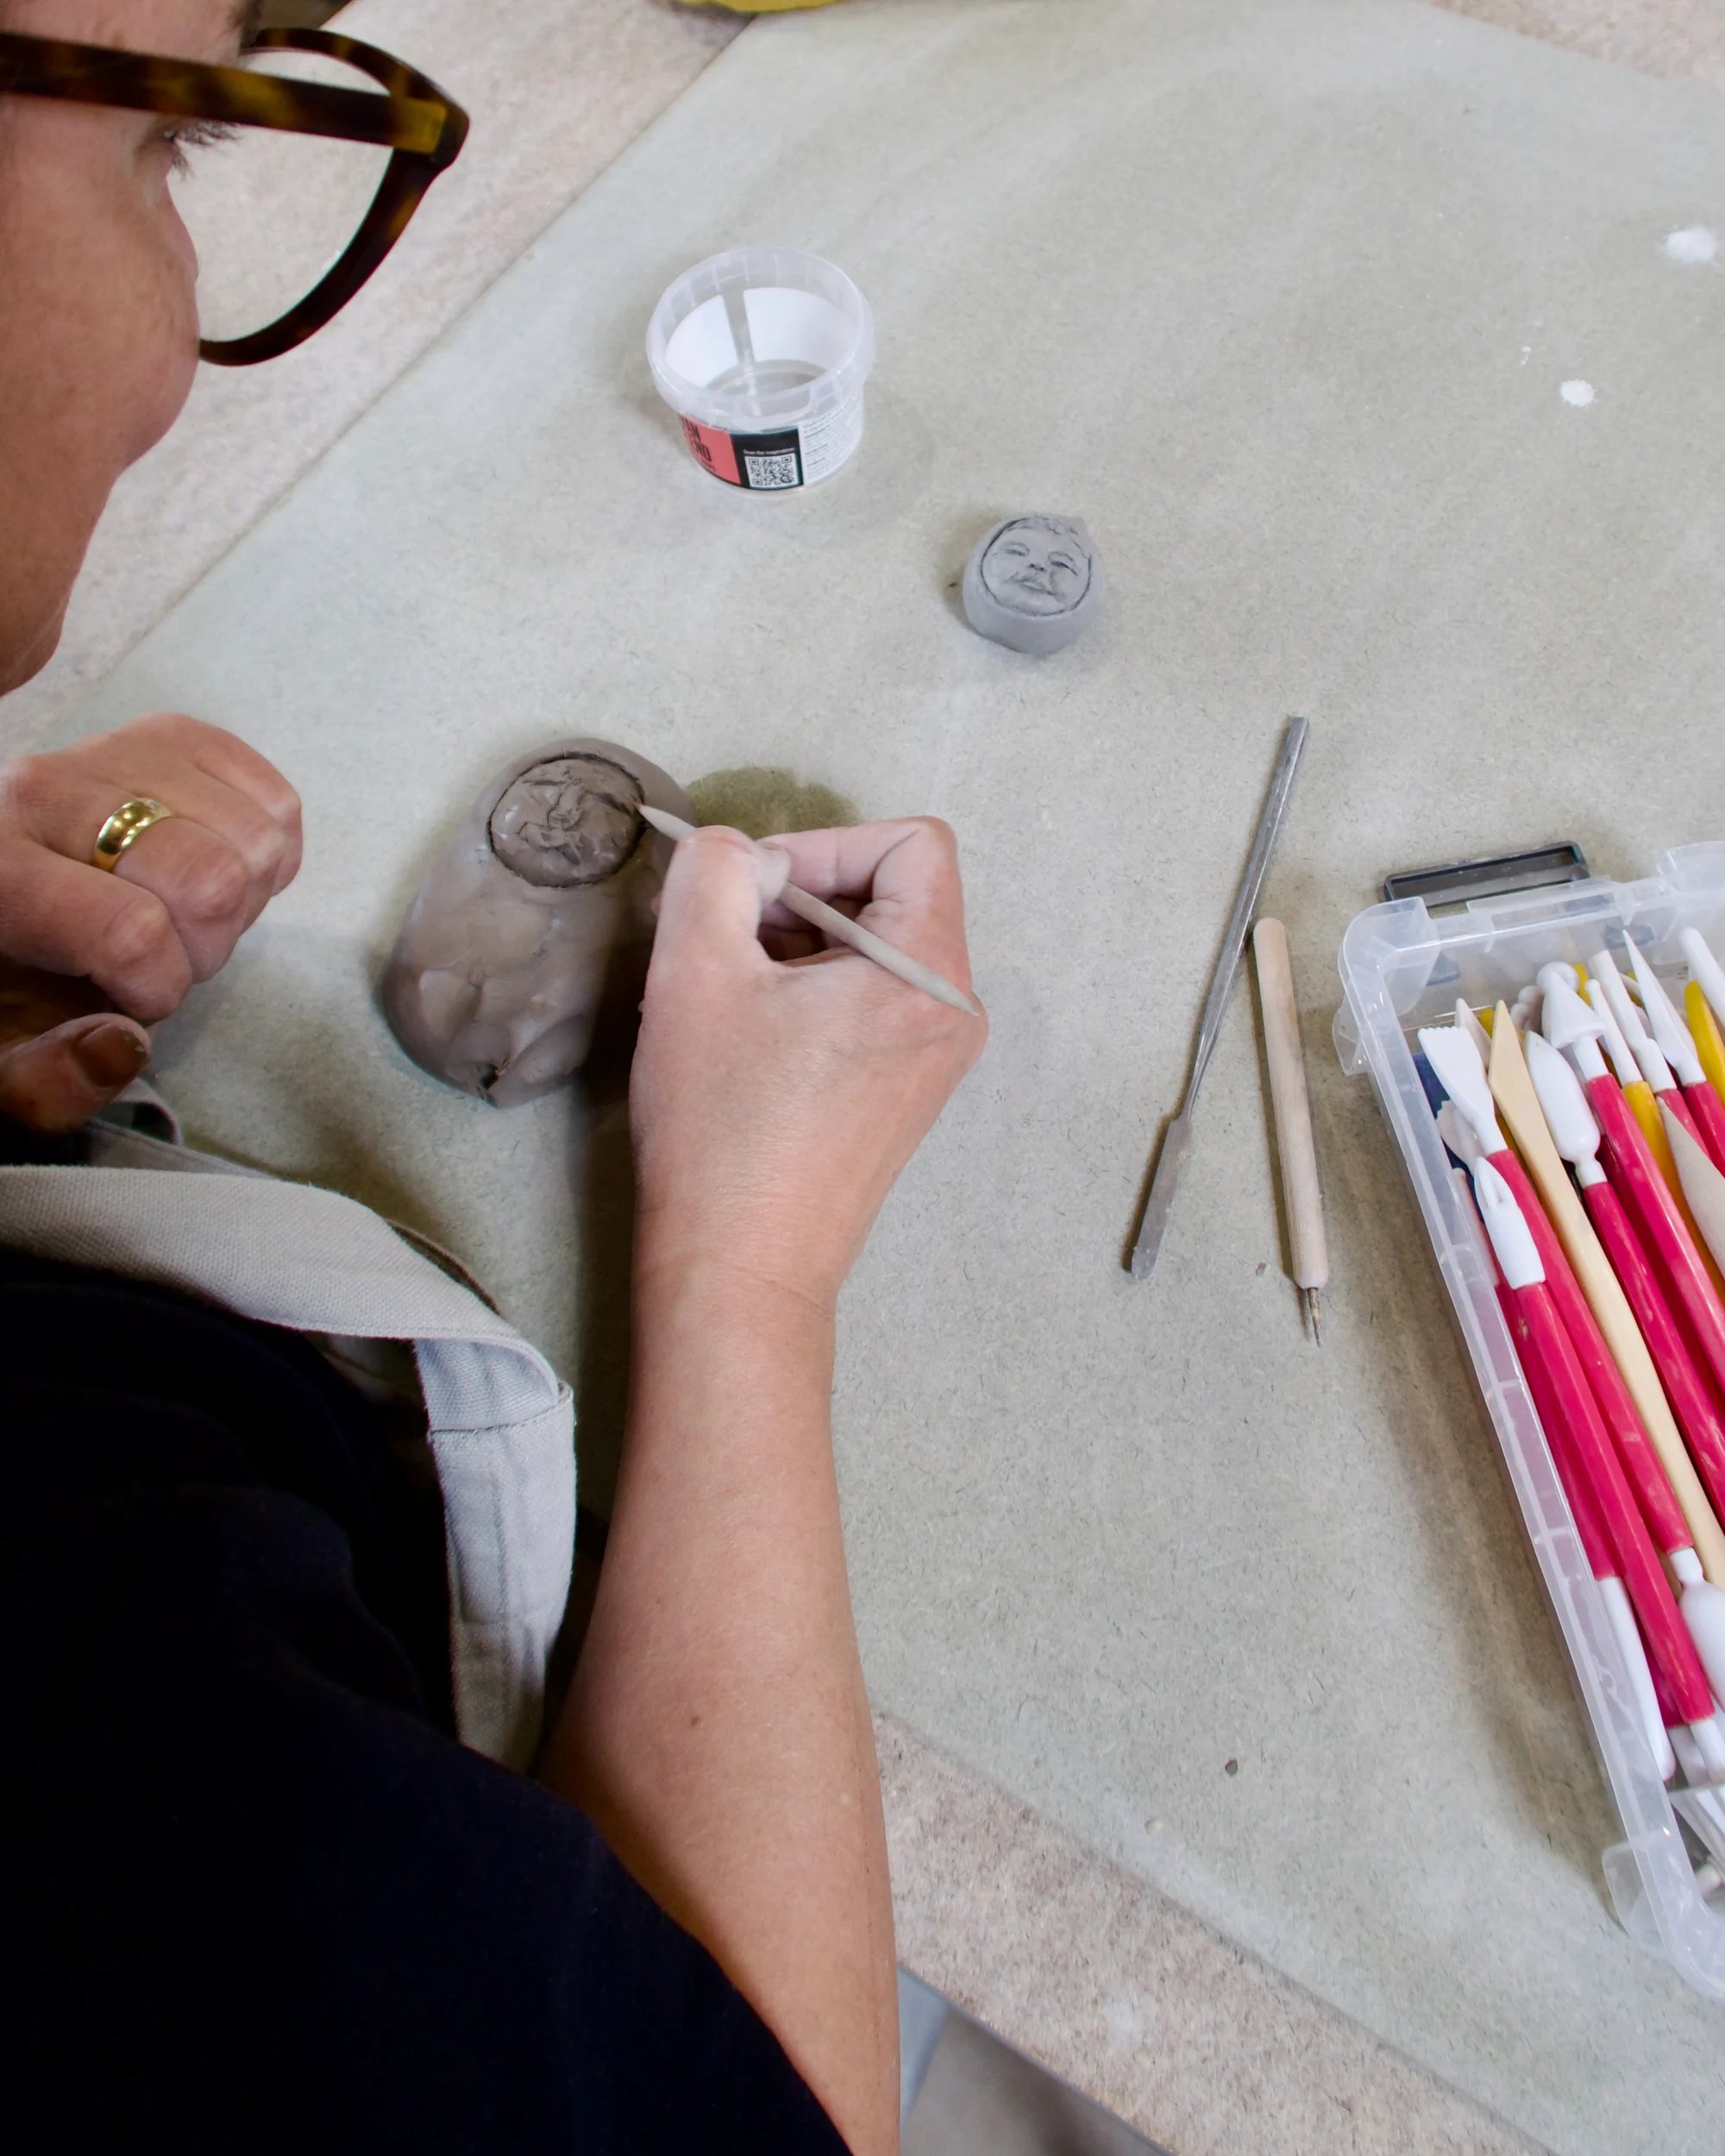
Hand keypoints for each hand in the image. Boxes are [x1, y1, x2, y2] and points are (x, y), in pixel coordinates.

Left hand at [0, 714, 300, 1131]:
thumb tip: (124, 1043)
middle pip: (210, 877)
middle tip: (167, 958)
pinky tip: (216, 870)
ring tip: (186, 914)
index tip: (132, 1001)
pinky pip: (275, 801)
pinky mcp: (178, 736)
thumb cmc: (7, 971)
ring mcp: (121, 751)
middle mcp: (51, 789)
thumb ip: (43, 1082)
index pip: (130, 930)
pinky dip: (268, 857)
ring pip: (256, 838)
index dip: (159, 987)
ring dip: (242, 901)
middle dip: (208, 946)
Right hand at [630, 819, 985, 1306]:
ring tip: (729, 994)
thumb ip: (715, 871)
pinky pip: (870, 1001)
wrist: (740, 1267)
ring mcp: (936, 1058)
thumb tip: (738, 852)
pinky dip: (811, 992)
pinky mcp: (906, 1092)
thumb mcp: (696, 968)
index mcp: (930, 975)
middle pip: (894, 892)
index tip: (751, 892)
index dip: (823, 844)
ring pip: (874, 948)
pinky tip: (749, 1036)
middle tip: (724, 941)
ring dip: (797, 947)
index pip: (910, 843)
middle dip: (802, 897)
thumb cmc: (723, 1125)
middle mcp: (955, 1013)